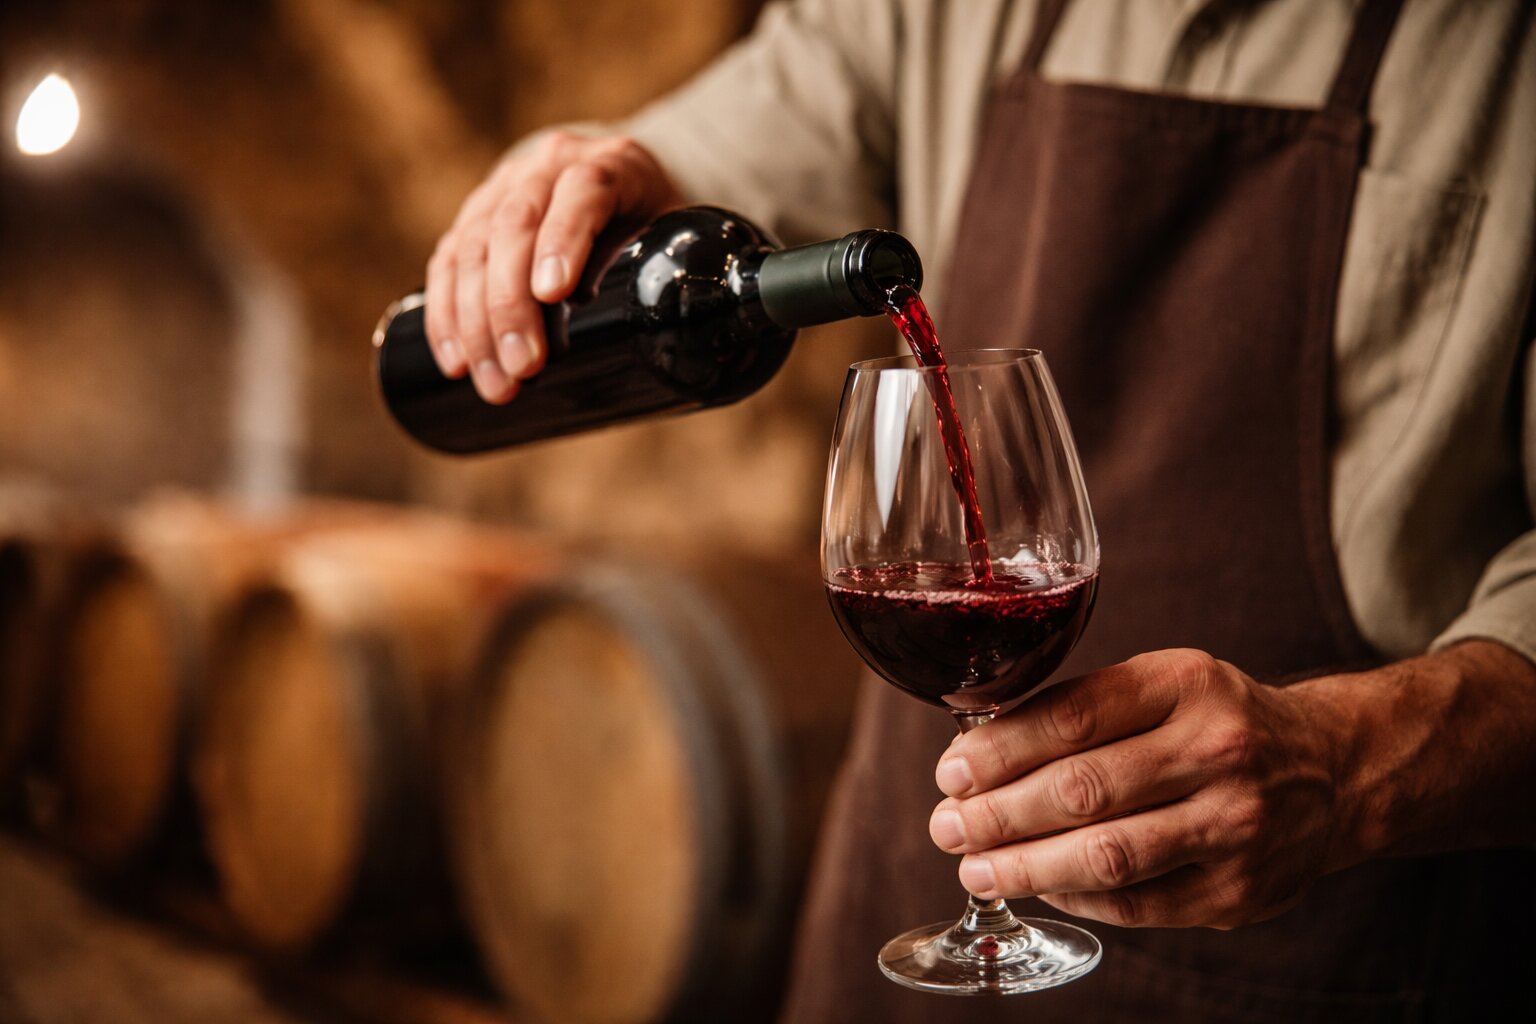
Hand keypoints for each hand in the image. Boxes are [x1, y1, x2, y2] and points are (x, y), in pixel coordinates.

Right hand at [424, 131, 681, 402]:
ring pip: (472, 245)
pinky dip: (446, 313)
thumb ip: (676, 273)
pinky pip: (447, 260)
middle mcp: (550, 166)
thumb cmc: (658, 226)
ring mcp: (505, 187)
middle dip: (511, 303)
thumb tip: (688, 344)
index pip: (583, 190)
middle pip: (516, 224)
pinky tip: (454, 359)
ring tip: (492, 381)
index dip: (564, 239)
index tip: (552, 294)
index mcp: (612, 162)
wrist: (626, 191)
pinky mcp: (474, 216)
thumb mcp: (677, 236)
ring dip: (475, 321)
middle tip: (523, 368)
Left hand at [927, 649, 1356, 928]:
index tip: (951, 770)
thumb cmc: (1220, 721)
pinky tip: (1039, 886)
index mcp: (1188, 683)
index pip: (1073, 716)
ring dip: (1026, 867)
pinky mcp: (1239, 891)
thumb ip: (1084, 707)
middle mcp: (1219, 750)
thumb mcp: (1164, 683)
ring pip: (1107, 856)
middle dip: (998, 814)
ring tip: (974, 868)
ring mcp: (1235, 825)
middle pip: (1083, 790)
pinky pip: (1138, 906)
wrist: (1333, 771)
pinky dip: (1077, 898)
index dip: (1000, 749)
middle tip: (947, 826)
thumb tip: (978, 748)